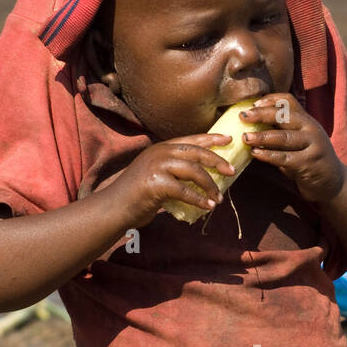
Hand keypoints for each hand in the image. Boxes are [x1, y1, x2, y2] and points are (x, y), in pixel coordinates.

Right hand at [112, 134, 235, 226]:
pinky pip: (185, 191)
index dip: (211, 139)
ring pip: (194, 171)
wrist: (114, 207)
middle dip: (217, 161)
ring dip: (210, 185)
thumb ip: (175, 172)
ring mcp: (157, 167)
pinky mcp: (156, 184)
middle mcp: (159, 153)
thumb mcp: (156, 175)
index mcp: (161, 148)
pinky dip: (199, 200)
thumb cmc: (137, 195)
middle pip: (196, 152)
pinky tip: (208, 207)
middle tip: (232, 171)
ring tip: (218, 198)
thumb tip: (203, 179)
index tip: (228, 139)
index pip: (191, 140)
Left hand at [240, 93, 344, 204]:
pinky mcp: (308, 163)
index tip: (253, 103)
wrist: (333, 183)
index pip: (289, 101)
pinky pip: (284, 158)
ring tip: (245, 137)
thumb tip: (251, 125)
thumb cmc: (308, 161)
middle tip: (242, 116)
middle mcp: (311, 129)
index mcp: (307, 120)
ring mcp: (312, 146)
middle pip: (284, 115)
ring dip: (262, 136)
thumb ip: (281, 132)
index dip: (270, 100)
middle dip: (261, 114)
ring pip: (283, 137)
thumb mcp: (298, 142)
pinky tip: (255, 153)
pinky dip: (268, 155)